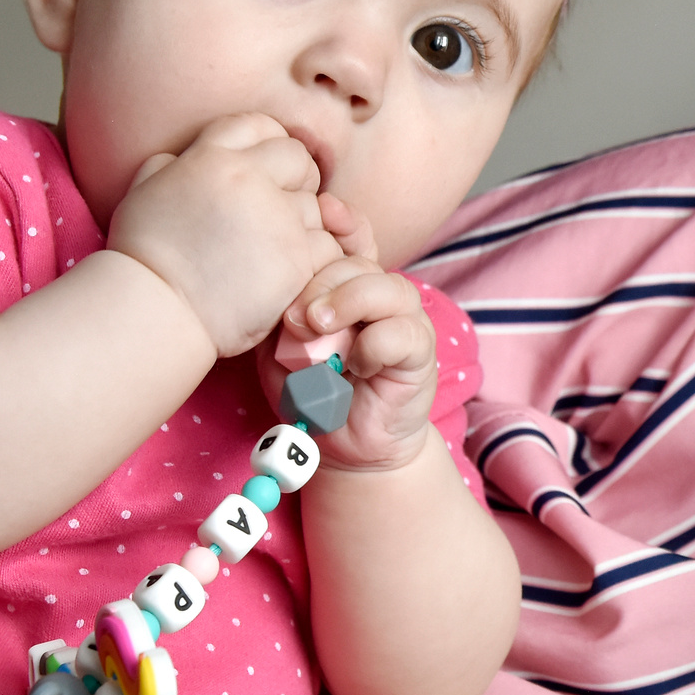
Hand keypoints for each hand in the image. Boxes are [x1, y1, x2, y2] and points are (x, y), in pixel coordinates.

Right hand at [104, 114, 346, 355]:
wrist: (158, 310)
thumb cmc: (145, 256)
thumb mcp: (144, 190)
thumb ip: (172, 164)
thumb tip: (187, 157)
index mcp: (212, 158)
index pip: (259, 125)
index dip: (268, 141)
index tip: (267, 166)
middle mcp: (250, 180)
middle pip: (298, 158)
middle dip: (296, 177)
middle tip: (281, 205)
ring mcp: (278, 220)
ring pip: (318, 206)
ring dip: (304, 224)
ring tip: (278, 247)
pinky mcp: (297, 260)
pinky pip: (328, 247)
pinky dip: (315, 259)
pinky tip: (291, 271)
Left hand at [261, 249, 442, 472]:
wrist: (348, 445)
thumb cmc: (315, 393)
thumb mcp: (280, 353)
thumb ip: (277, 322)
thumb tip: (273, 298)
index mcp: (346, 288)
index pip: (338, 249)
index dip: (320, 249)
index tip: (294, 266)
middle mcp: (380, 297)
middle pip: (358, 264)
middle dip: (321, 284)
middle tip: (295, 319)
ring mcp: (406, 321)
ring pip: (388, 289)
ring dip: (349, 302)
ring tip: (318, 328)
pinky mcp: (421, 352)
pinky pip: (401, 333)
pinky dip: (373, 346)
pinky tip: (357, 367)